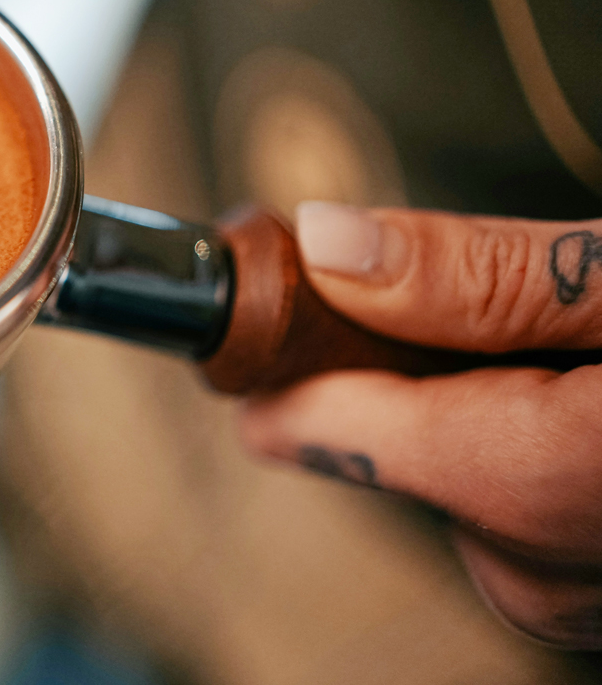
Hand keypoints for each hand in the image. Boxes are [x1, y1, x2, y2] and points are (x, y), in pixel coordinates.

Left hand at [241, 201, 601, 647]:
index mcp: (523, 486)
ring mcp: (560, 598)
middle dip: (417, 360)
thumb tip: (327, 245)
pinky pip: (506, 505)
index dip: (285, 339)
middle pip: (376, 434)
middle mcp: (526, 571)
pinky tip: (586, 405)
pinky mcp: (583, 596)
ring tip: (574, 355)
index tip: (273, 277)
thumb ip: (484, 276)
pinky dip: (523, 444)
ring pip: (443, 464)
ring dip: (480, 401)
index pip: (304, 421)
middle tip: (503, 302)